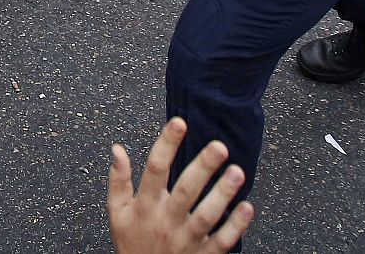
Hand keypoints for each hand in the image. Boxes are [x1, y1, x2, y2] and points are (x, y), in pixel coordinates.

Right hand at [107, 117, 253, 253]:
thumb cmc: (132, 245)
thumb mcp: (117, 213)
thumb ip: (118, 181)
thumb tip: (117, 149)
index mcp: (145, 206)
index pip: (154, 169)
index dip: (166, 144)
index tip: (179, 123)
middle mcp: (166, 221)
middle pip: (185, 190)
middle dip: (202, 167)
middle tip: (219, 147)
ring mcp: (187, 240)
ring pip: (206, 215)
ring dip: (223, 194)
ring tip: (236, 172)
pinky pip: (223, 241)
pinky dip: (236, 226)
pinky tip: (247, 208)